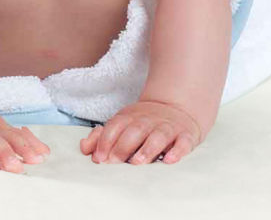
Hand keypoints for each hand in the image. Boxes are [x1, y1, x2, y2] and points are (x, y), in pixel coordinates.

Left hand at [79, 100, 203, 164]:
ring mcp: (167, 127)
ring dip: (147, 148)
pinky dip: (177, 151)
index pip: (116, 126)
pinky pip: (183, 142)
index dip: (106, 141)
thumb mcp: (122, 124)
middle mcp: (148, 121)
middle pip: (134, 131)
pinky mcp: (185, 135)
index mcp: (130, 117)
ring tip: (137, 162)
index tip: (99, 158)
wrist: (177, 108)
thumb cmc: (143, 123)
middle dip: (123, 146)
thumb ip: (102, 136)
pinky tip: (170, 160)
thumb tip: (85, 148)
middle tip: (114, 162)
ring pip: (158, 136)